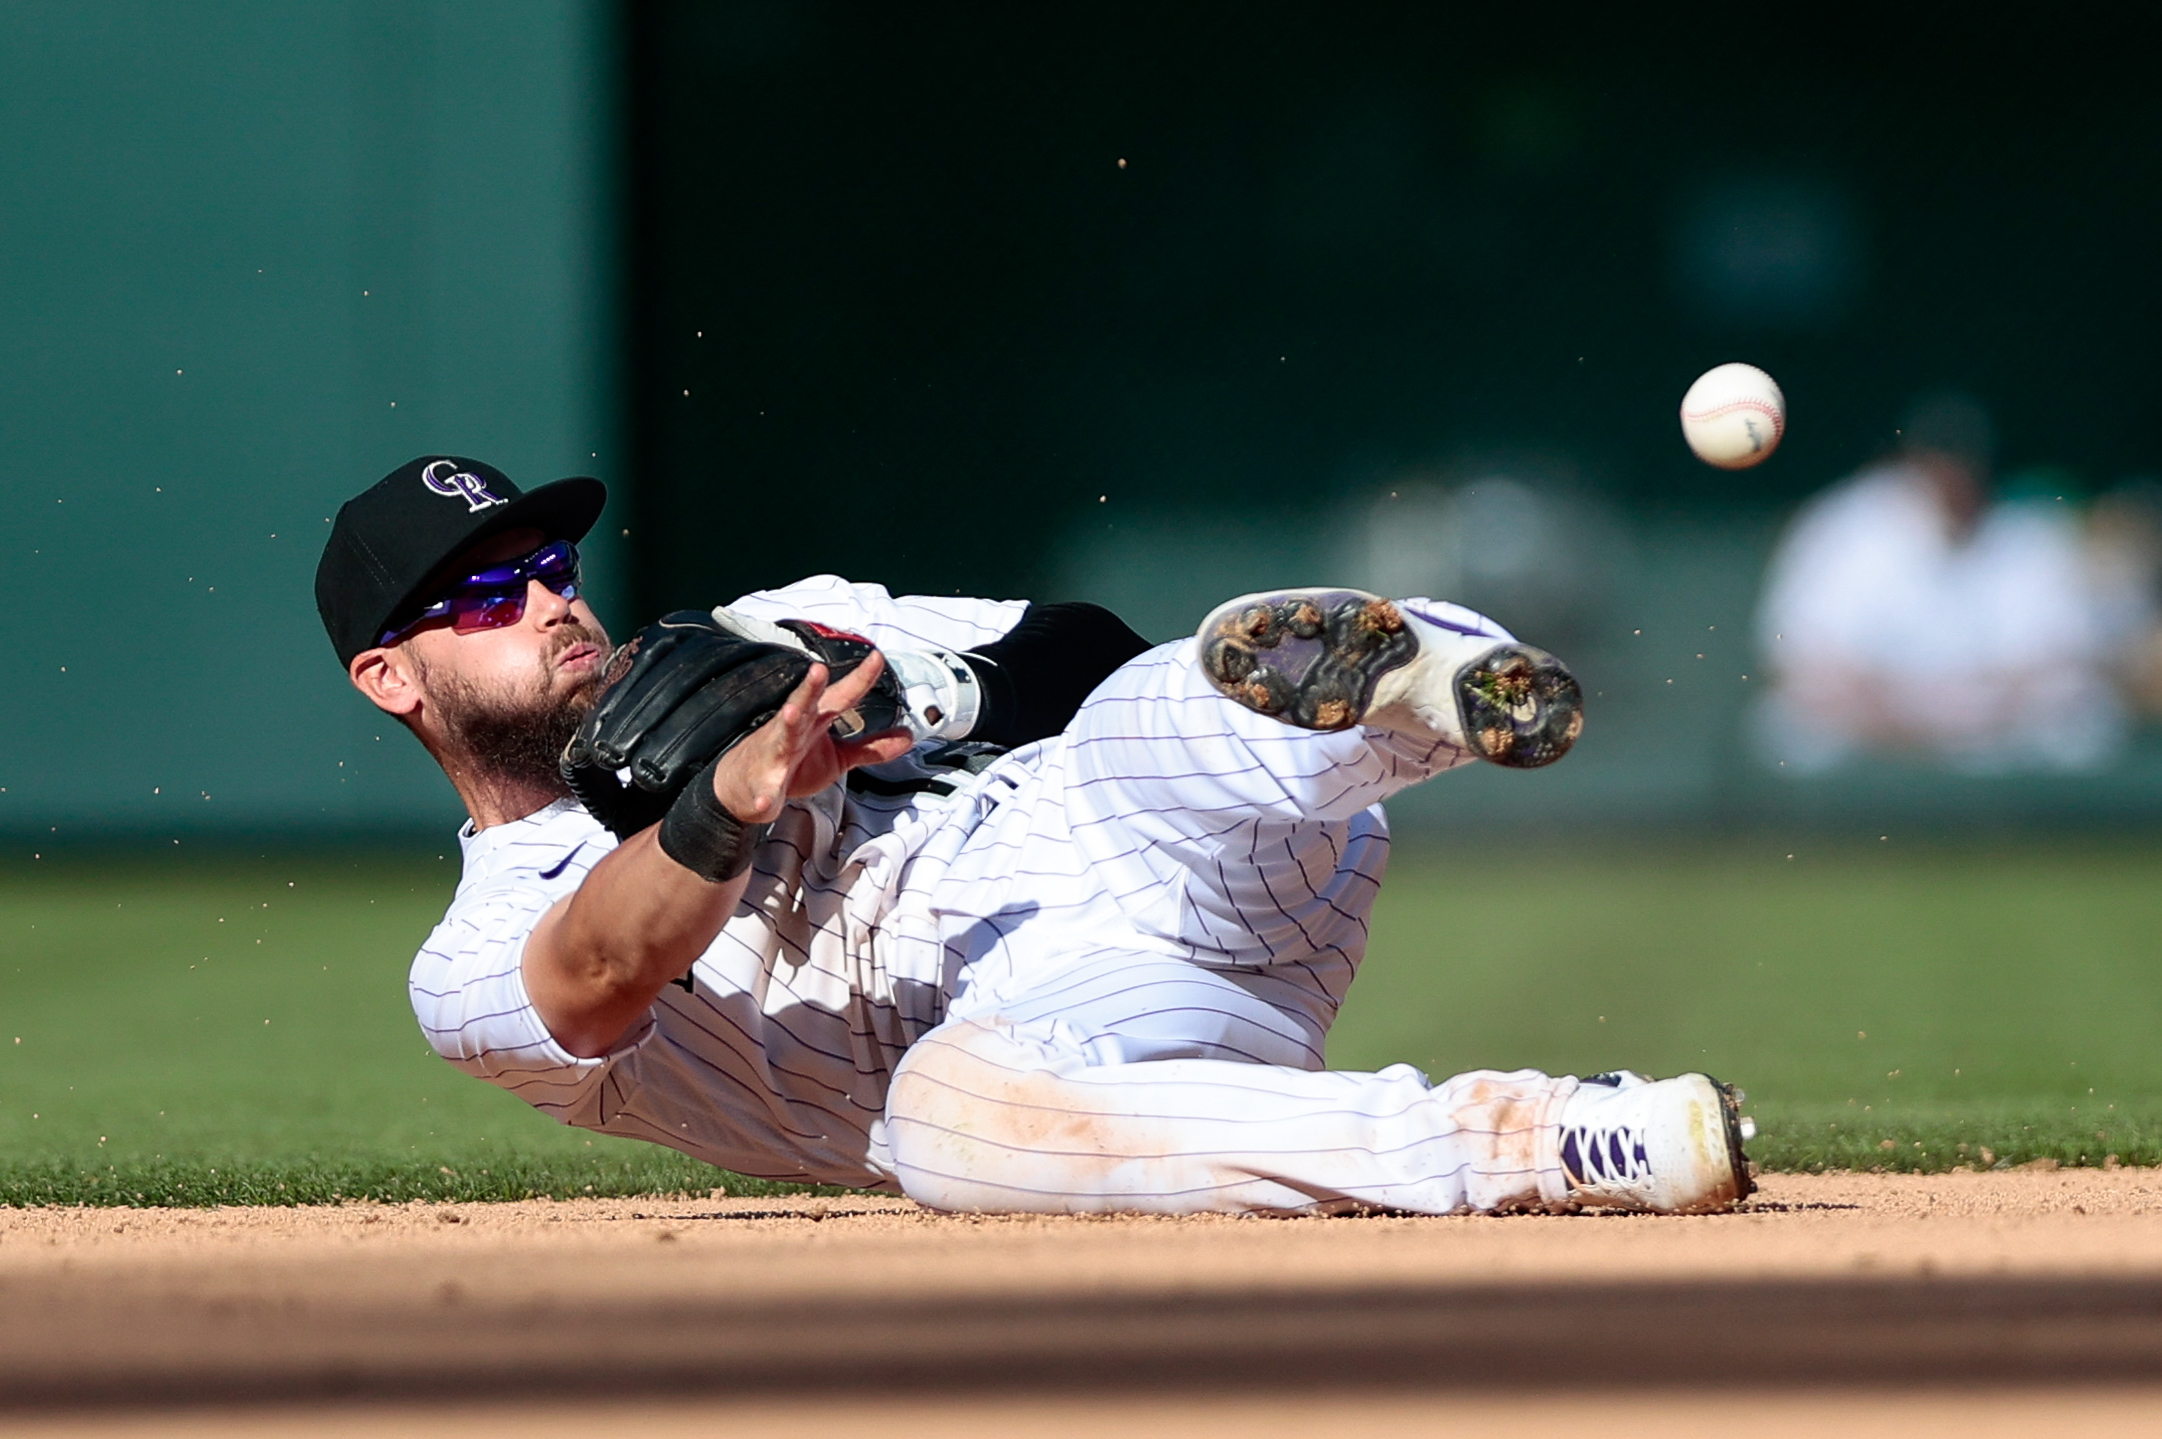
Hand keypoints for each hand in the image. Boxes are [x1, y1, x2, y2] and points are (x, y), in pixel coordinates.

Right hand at [709, 650, 914, 821]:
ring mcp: (776, 755)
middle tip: (819, 670)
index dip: (859, 678)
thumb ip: (870, 747)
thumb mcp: (837, 756)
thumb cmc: (792, 764)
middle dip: (810, 688)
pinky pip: (764, 789)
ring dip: (786, 724)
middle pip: (804, 704)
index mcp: (815, 720)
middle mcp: (794, 731)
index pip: (840, 696)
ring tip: (792, 714)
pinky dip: (763, 794)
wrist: (745, 787)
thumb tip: (908, 737)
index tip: (877, 658)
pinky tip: (764, 800)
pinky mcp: (763, 782)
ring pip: (780, 737)